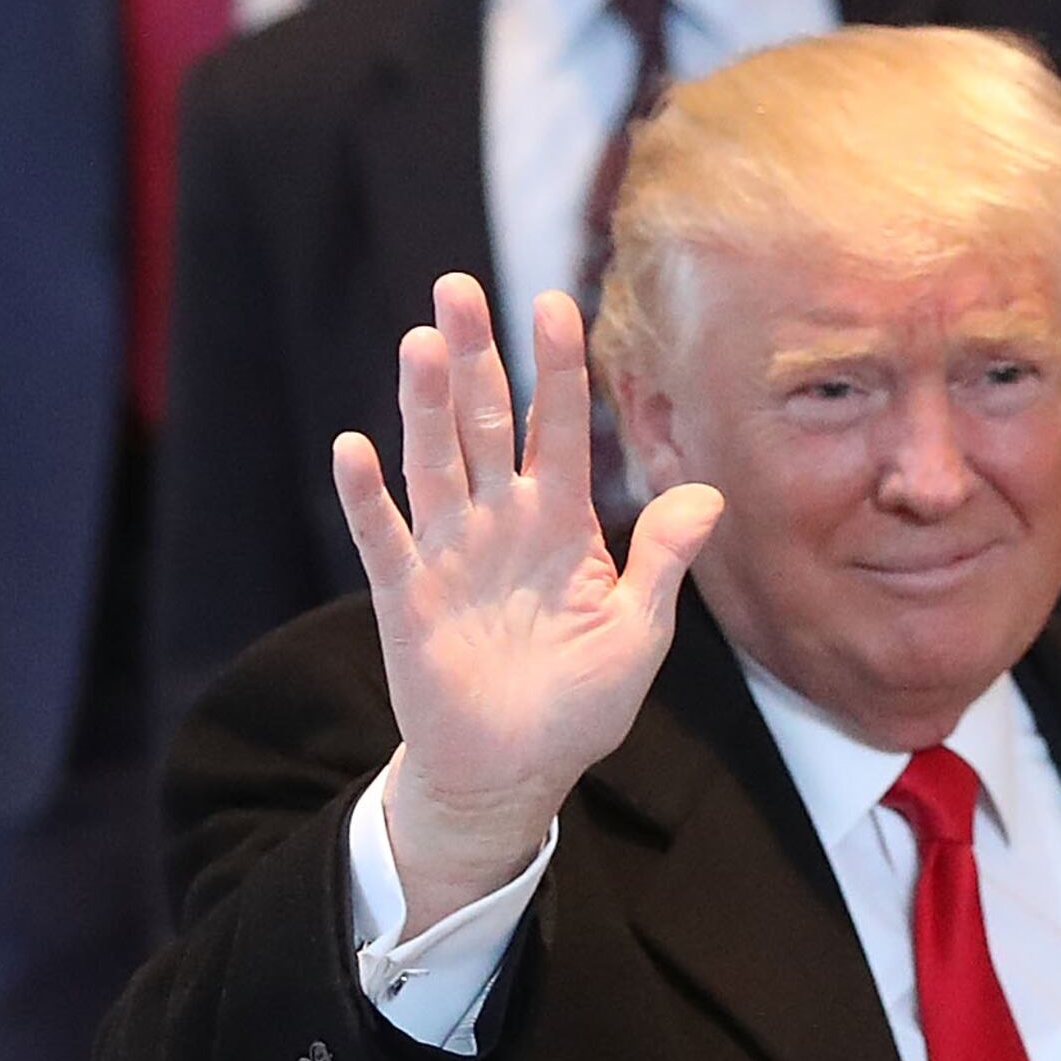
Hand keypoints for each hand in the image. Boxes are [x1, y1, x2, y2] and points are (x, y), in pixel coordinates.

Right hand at [333, 277, 723, 929]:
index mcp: (561, 524)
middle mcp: (500, 524)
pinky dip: (366, 496)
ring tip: (420, 342)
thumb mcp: (637, 635)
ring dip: (423, 405)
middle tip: (458, 286)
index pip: (558, 428)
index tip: (556, 301)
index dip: (557, 366)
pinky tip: (353, 448)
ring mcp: (449, 554)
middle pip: (484, 423)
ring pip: (434, 462)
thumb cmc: (578, 706)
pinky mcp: (404, 596)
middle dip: (474, 356)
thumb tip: (707, 492)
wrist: (510, 774)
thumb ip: (662, 561)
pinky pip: (383, 537)